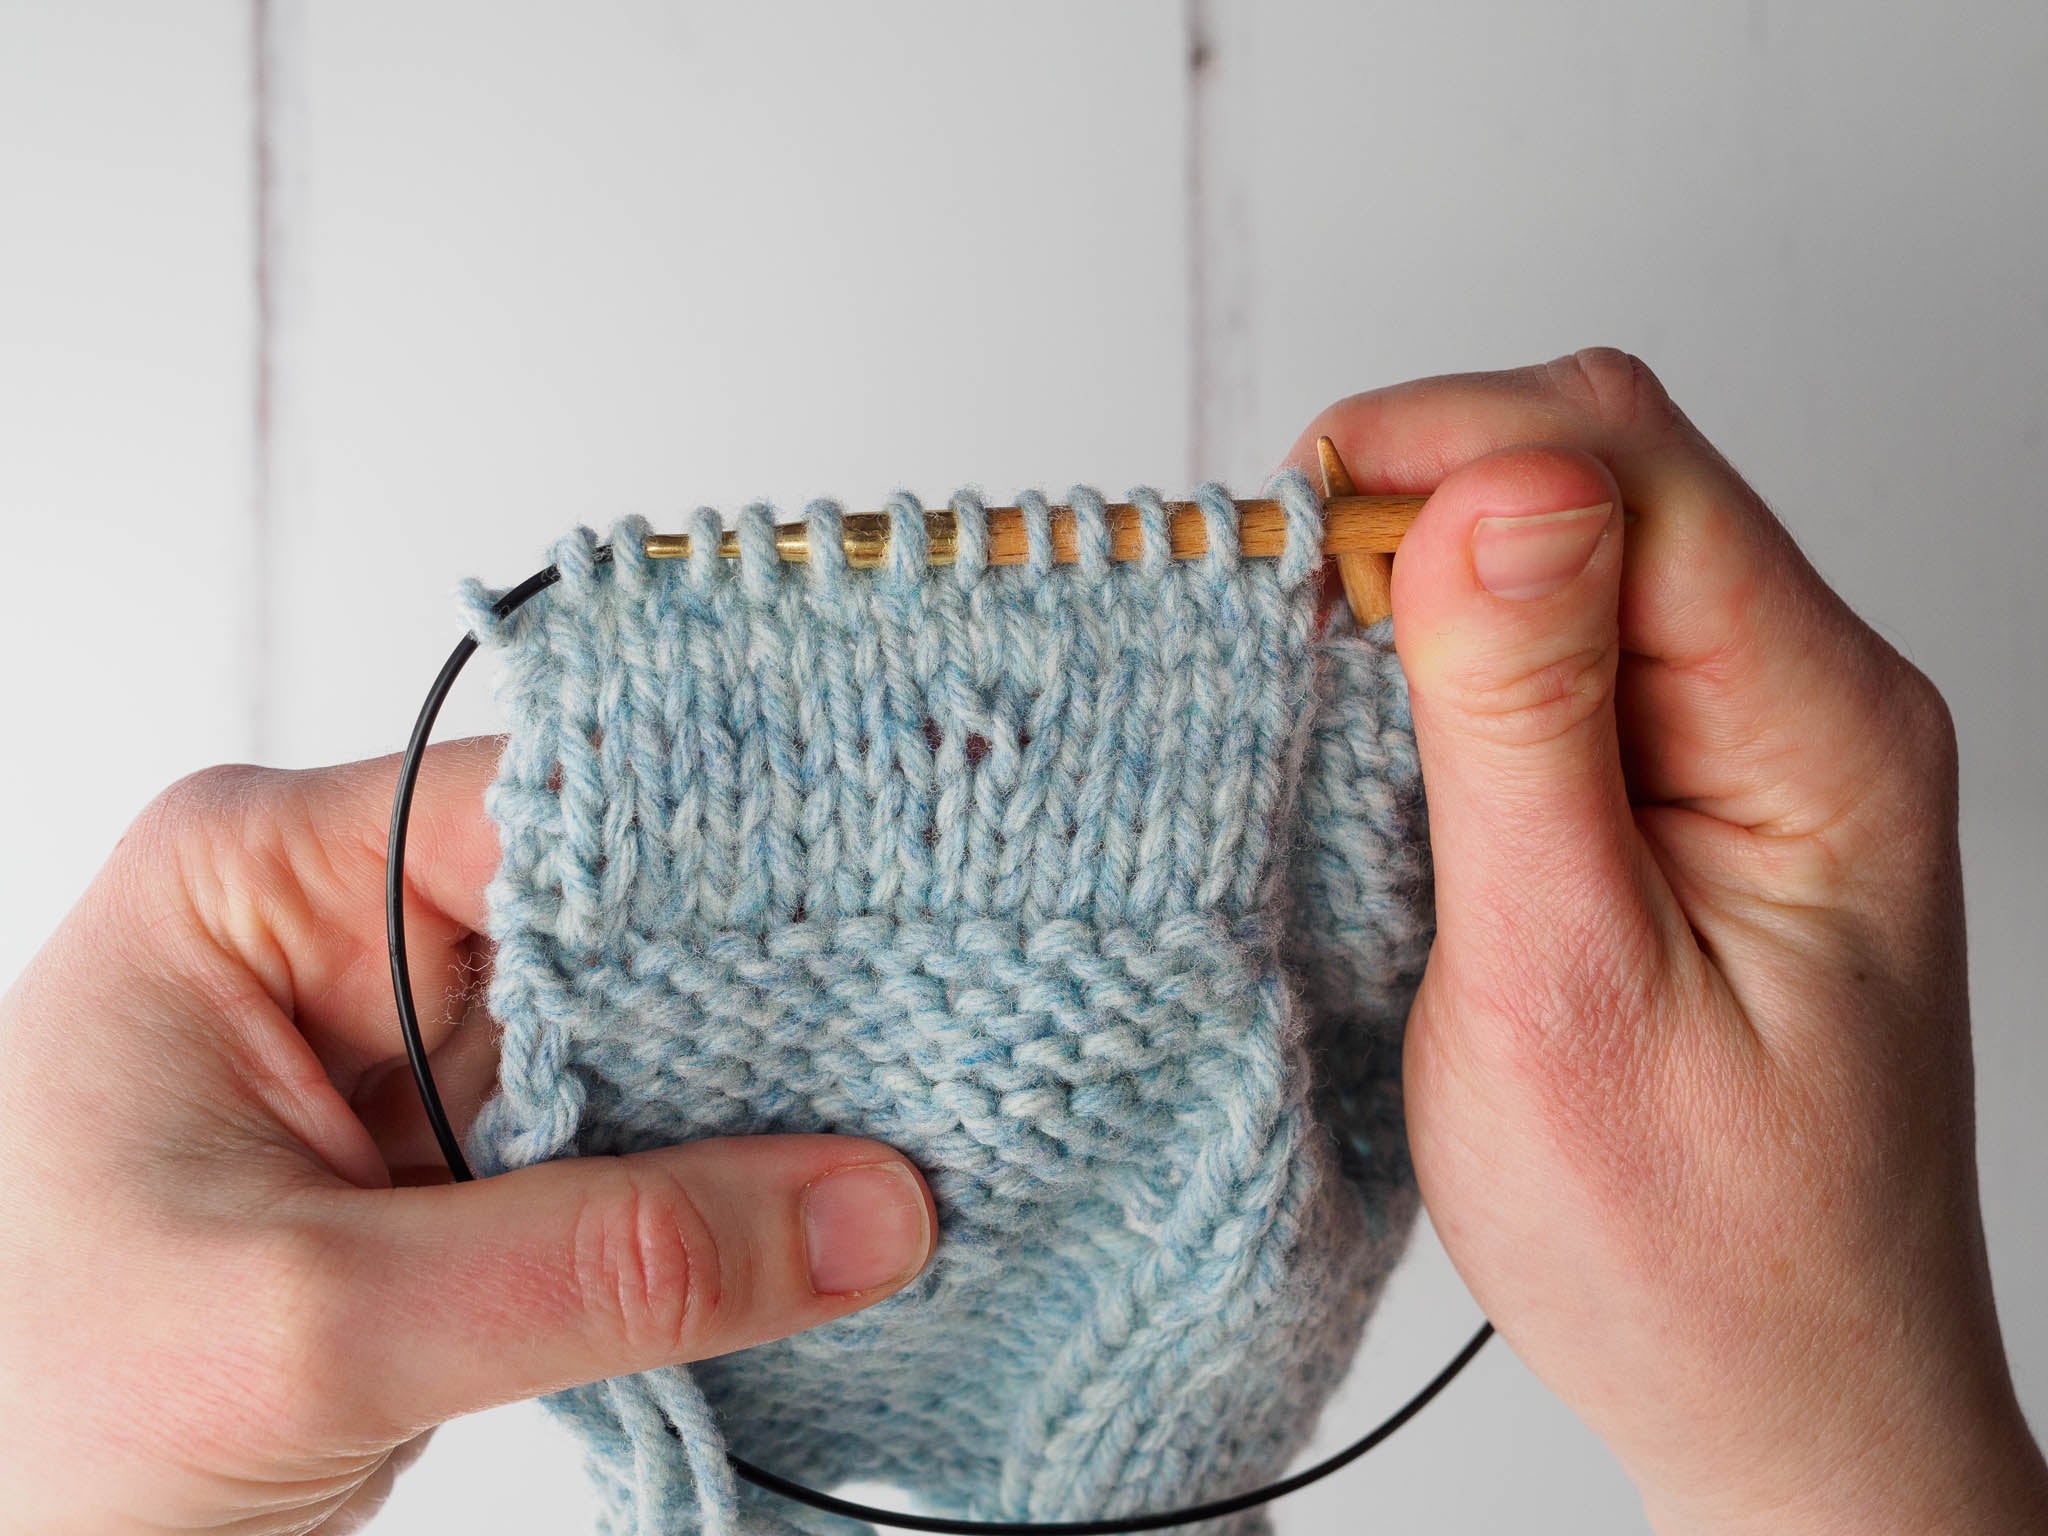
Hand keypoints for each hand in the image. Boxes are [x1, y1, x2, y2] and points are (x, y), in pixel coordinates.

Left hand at [0, 742, 935, 1533]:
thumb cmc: (21, 1412)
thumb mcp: (316, 1328)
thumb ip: (604, 1268)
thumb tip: (866, 1210)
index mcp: (260, 882)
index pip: (542, 814)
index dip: (719, 859)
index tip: (886, 908)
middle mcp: (341, 937)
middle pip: (611, 922)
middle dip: (760, 996)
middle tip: (930, 1040)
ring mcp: (401, 1055)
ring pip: (633, 1036)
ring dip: (750, 1101)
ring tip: (910, 1127)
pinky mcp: (446, 1163)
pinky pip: (619, 1142)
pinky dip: (711, 1189)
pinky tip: (814, 1210)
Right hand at [1287, 348, 2047, 1533]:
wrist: (1786, 1397)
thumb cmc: (1696, 1247)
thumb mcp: (1570, 989)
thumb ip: (1526, 727)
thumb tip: (1494, 490)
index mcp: (1817, 730)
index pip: (1626, 464)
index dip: (1442, 454)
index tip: (1287, 541)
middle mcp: (1805, 701)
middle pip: (1605, 471)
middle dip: (1426, 499)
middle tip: (1290, 628)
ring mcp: (1750, 740)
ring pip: (1573, 546)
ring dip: (1429, 584)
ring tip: (1327, 696)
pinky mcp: (1689, 786)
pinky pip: (1565, 645)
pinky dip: (1450, 658)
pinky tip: (1389, 740)